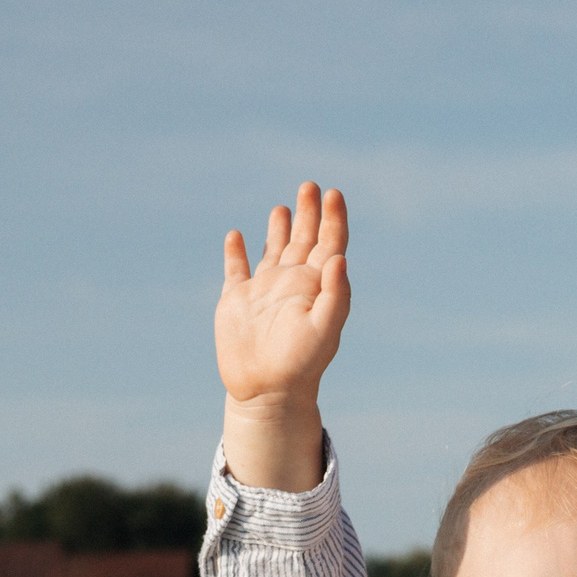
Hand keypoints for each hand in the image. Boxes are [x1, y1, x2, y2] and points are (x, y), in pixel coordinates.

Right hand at [215, 182, 349, 490]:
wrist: (268, 390)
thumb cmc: (302, 364)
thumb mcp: (324, 329)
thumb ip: (335, 294)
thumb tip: (340, 257)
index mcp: (317, 286)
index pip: (330, 244)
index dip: (333, 219)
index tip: (334, 194)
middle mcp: (293, 283)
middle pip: (304, 240)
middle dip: (308, 213)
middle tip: (310, 186)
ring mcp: (265, 290)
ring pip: (274, 250)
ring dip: (279, 228)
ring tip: (283, 207)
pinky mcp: (237, 300)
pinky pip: (236, 269)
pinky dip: (236, 252)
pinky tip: (237, 236)